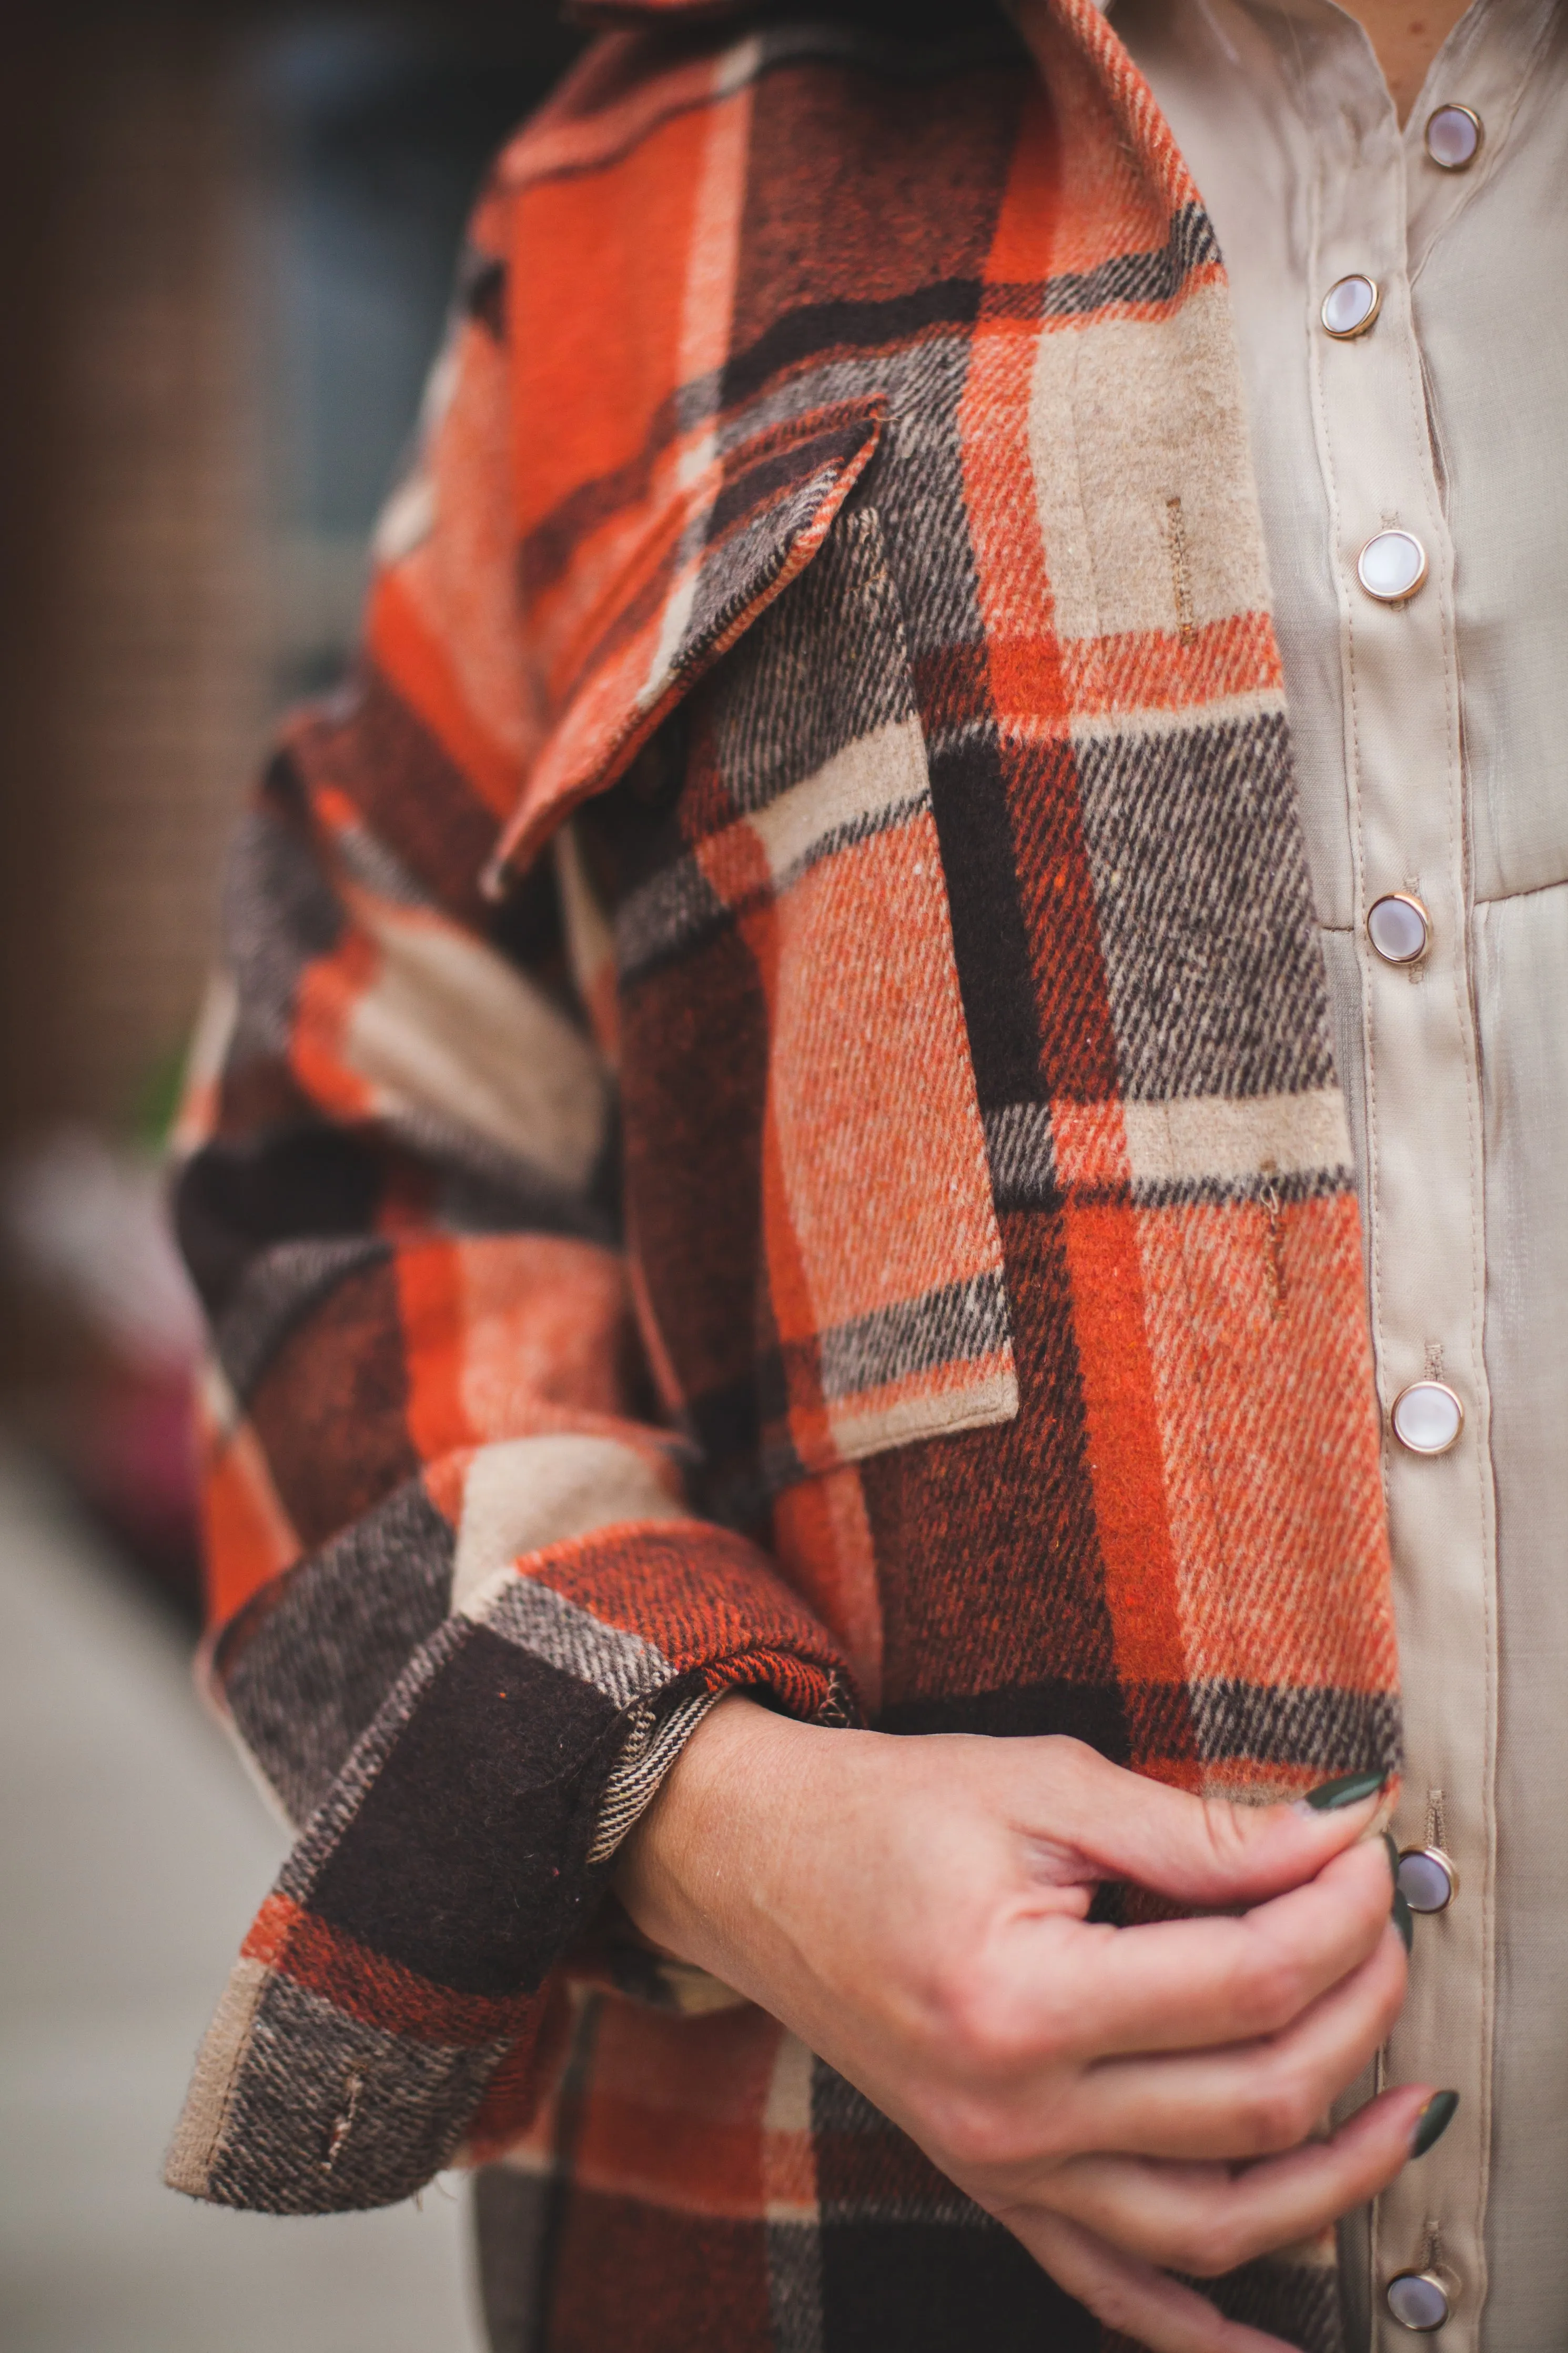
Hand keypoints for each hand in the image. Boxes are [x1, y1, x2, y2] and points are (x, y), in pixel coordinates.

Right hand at [618, 1698, 1436, 2352]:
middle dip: (1356, 2006)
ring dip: (1339, 2171)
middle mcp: (1013, 2112)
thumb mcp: (1042, 1786)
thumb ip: (1196, 1830)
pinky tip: (1287, 2345)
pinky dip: (1211, 2336)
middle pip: (1254, 2097)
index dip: (1339, 1913)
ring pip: (1219, 2220)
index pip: (1245, 1978)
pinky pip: (1119, 2294)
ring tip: (1409, 2106)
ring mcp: (1003, 2169)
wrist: (750, 1862)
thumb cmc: (885, 1810)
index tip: (1371, 1853)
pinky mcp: (996, 2190)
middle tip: (1383, 1926)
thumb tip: (1340, 1836)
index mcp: (1019, 1999)